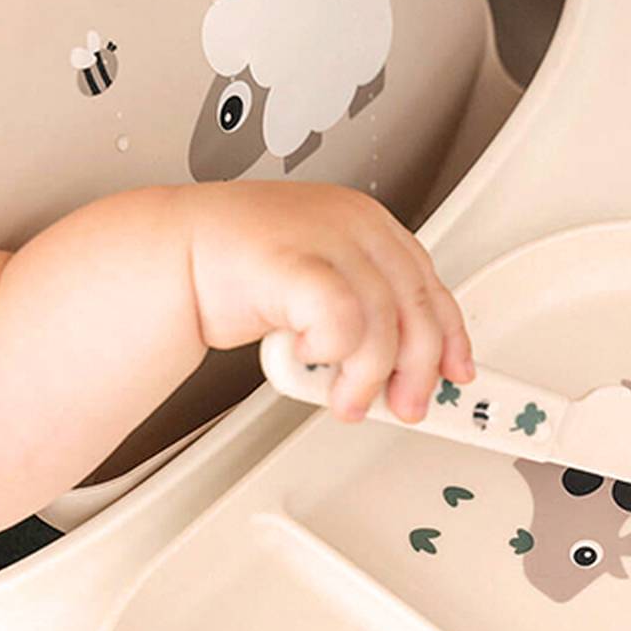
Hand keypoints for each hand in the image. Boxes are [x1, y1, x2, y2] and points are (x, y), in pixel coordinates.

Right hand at [182, 183, 473, 422]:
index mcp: (369, 223)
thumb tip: (412, 368)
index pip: (430, 284)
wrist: (172, 255)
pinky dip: (329, 350)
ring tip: (347, 399)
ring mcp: (324, 238)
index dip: (450, 336)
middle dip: (417, 370)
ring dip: (366, 377)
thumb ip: (368, 313)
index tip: (457, 373)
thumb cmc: (245, 272)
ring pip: (381, 324)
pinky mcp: (292, 260)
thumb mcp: (325, 285)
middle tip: (407, 406)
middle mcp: (354, 224)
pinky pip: (340, 321)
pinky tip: (305, 353)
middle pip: (415, 307)